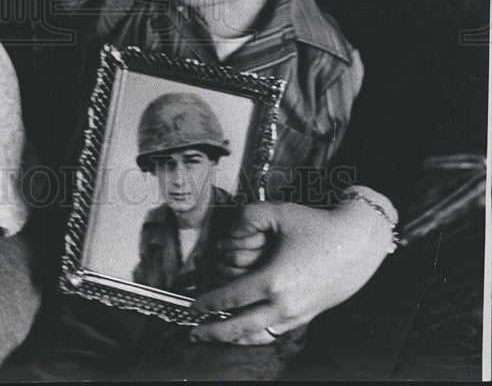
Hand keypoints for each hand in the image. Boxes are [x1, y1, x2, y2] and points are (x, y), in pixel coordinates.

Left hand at [191, 195, 395, 344]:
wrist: (359, 241)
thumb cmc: (318, 226)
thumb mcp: (278, 213)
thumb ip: (247, 217)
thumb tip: (227, 232)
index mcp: (274, 281)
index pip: (231, 299)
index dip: (209, 304)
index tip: (193, 306)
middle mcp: (284, 304)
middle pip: (240, 327)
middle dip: (214, 332)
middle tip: (194, 332)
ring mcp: (298, 315)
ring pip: (259, 336)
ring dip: (234, 339)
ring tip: (216, 337)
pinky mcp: (309, 317)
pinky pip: (276, 334)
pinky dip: (257, 337)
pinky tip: (246, 333)